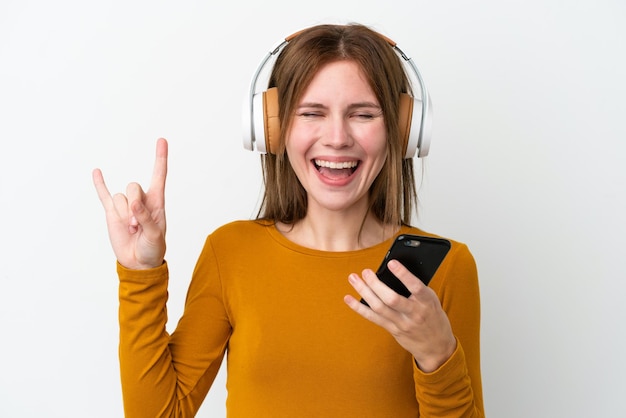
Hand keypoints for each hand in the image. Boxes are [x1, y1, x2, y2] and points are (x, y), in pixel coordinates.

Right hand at [93, 138, 167, 269]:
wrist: (139, 263)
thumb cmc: (153, 248)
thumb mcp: (155, 235)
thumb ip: (145, 218)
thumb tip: (133, 204)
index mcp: (157, 202)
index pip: (159, 175)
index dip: (160, 158)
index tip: (162, 140)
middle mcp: (141, 201)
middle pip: (133, 186)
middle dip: (134, 204)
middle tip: (137, 225)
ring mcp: (125, 206)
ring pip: (119, 197)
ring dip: (123, 214)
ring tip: (131, 230)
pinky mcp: (112, 213)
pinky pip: (104, 195)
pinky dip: (100, 184)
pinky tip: (97, 172)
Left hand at [344, 259, 456, 371]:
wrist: (437, 347)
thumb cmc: (433, 316)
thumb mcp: (431, 300)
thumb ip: (416, 289)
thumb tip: (392, 271)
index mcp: (427, 302)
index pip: (415, 287)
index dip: (403, 274)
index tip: (391, 262)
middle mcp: (414, 313)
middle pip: (391, 299)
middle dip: (376, 284)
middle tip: (365, 271)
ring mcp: (402, 323)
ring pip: (379, 307)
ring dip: (364, 291)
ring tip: (353, 278)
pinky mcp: (392, 330)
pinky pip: (373, 318)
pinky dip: (359, 308)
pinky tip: (348, 299)